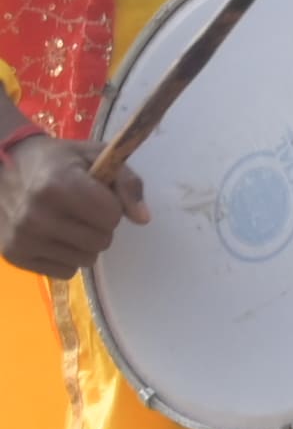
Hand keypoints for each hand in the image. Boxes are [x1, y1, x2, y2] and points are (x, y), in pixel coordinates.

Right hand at [1, 128, 141, 280]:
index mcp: (56, 186)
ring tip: (66, 221)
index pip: (111, 216)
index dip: (111, 205)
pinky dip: (66, 257)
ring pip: (86, 260)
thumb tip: (143, 219)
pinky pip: (65, 271)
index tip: (95, 194)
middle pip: (101, 241)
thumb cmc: (56, 161)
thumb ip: (126, 183)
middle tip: (80, 209)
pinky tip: (52, 236)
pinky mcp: (14, 255)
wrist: (3, 168)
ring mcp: (22, 238)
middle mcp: (36, 216)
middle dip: (100, 226)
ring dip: (84, 244)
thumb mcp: (95, 157)